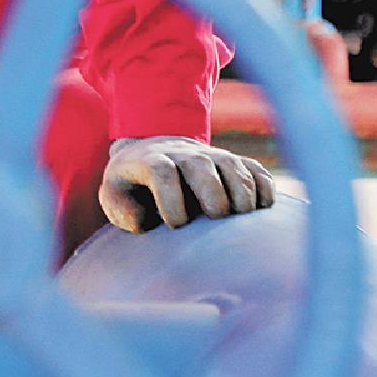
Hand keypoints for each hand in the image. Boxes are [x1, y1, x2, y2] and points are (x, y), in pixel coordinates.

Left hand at [99, 135, 276, 232]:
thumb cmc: (132, 185)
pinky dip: (263, 185)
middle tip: (216, 216)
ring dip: (242, 190)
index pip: (161, 172)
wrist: (151, 151)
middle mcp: (183, 154)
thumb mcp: (113, 194)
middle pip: (200, 165)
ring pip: (231, 164)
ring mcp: (210, 156)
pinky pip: (254, 168)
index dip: (170, 198)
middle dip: (212, 192)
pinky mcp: (232, 163)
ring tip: (242, 215)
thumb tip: (145, 222)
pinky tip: (263, 207)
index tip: (175, 225)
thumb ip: (120, 209)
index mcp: (150, 161)